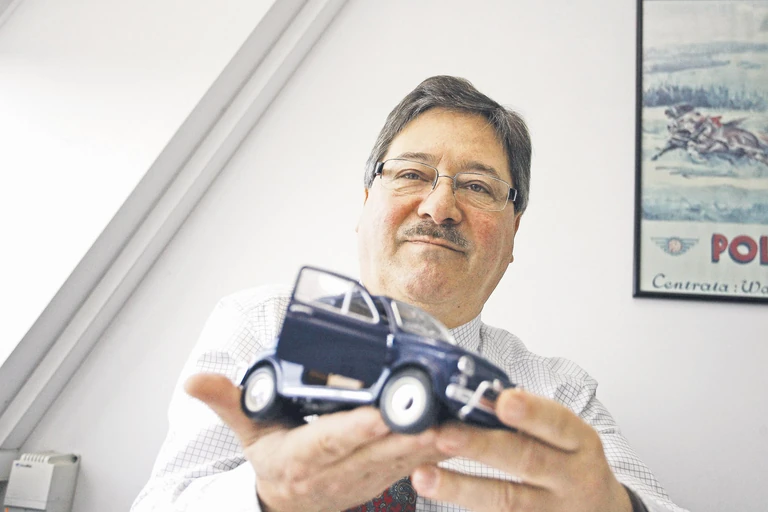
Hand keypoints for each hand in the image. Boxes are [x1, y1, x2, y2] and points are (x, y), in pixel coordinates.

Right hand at [185, 373, 446, 511]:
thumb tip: (193, 380)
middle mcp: (337, 470)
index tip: (381, 413)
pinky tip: (464, 433)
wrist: (289, 506)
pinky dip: (441, 451)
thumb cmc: (272, 461)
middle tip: (442, 417)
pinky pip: (416, 464)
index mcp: (301, 457)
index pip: (330, 440)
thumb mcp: (246, 431)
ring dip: (435, 445)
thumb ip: (227, 401)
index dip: (357, 428)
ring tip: (462, 424)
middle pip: (378, 450)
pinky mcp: (385, 477)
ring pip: (404, 460)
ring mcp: (365, 477)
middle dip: (411, 435)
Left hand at [410, 388, 631, 511]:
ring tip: (424, 476)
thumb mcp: (567, 438)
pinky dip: (470, 511)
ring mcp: (553, 509)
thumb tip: (478, 394)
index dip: (531, 412)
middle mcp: (570, 476)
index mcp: (579, 442)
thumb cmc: (572, 464)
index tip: (502, 401)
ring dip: (461, 487)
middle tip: (445, 434)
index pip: (557, 423)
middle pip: (526, 460)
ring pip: (506, 499)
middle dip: (482, 446)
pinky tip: (439, 501)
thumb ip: (531, 419)